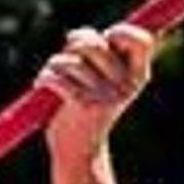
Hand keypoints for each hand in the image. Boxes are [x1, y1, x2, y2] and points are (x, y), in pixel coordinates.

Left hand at [39, 24, 154, 169]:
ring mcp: (107, 95)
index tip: (106, 39)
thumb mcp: (101, 81)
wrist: (80, 151)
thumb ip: (98, 56)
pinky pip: (58, 77)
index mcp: (138, 76)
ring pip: (70, 61)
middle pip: (94, 43)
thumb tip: (77, 36)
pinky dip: (45, 78)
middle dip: (74, 43)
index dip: (121, 31)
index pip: (142, 40)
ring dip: (54, 63)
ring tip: (51, 73)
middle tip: (68, 57)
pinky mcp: (84, 105)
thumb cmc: (86, 110)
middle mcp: (126, 84)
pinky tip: (41, 84)